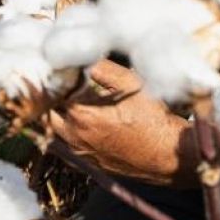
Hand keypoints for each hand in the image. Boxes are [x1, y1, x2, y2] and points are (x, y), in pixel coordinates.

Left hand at [49, 60, 189, 185]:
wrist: (170, 156)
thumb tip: (83, 56)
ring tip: (70, 96)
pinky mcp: (90, 162)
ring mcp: (81, 153)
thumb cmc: (154, 120)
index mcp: (82, 117)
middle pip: (48, 112)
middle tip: (62, 79)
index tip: (60, 65)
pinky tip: (82, 118)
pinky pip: (67, 144)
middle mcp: (76, 138)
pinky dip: (67, 129)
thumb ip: (104, 69)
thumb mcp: (132, 85)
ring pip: (55, 129)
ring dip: (58, 112)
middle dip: (52, 95)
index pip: (53, 92)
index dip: (55, 76)